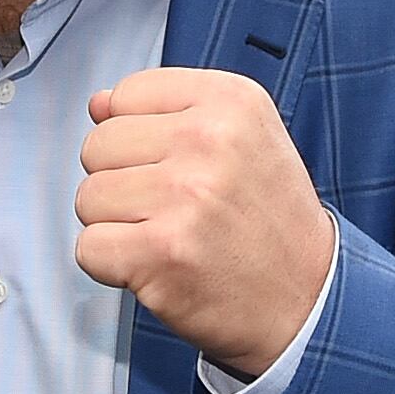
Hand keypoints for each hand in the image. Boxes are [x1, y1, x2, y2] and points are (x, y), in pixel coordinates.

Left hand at [75, 69, 333, 379]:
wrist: (307, 299)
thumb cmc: (270, 222)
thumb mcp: (242, 139)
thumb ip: (168, 111)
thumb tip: (98, 104)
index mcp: (230, 100)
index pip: (127, 94)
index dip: (137, 137)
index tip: (174, 165)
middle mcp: (209, 139)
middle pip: (98, 146)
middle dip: (121, 182)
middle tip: (173, 209)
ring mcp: (185, 195)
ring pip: (88, 197)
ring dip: (115, 226)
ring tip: (168, 236)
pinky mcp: (161, 251)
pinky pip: (89, 247)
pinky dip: (112, 265)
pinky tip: (156, 265)